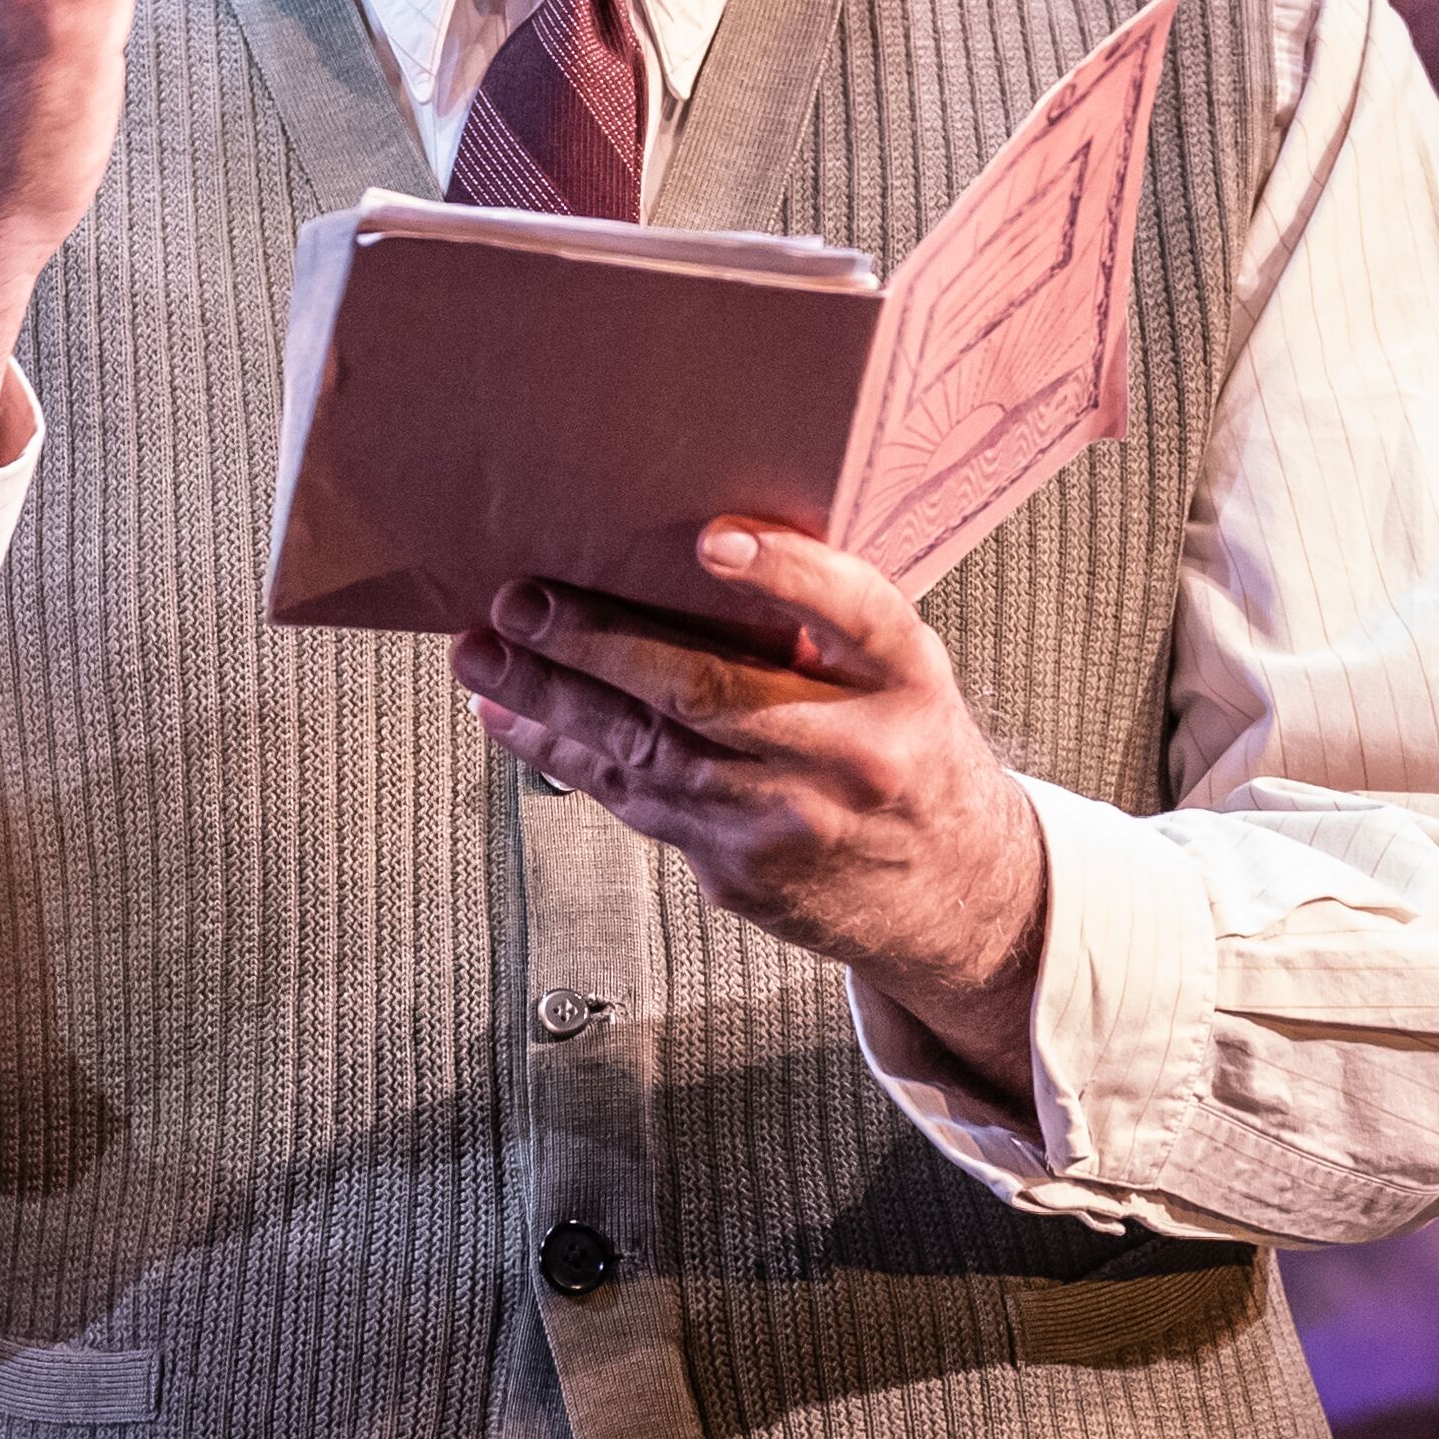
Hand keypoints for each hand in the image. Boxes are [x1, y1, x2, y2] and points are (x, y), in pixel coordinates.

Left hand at [454, 520, 1053, 1096]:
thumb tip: (687, 552)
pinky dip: (566, 758)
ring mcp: (792, 825)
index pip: (856, 614)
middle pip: (712, 692)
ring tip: (483, 656)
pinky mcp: (742, 876)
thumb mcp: (902, 674)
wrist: (955, 898)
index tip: (713, 541)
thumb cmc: (909, 752)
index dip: (785, 574)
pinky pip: (637, 806)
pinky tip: (514, 720)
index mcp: (907, 682)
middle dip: (598, 643)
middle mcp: (857, 755)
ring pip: (650, 756)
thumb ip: (826, 621)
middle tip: (520, 602)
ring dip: (550, 701)